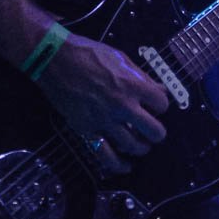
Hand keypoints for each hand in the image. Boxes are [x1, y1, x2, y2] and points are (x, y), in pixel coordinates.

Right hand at [38, 31, 168, 173]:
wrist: (56, 60)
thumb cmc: (89, 53)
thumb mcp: (120, 57)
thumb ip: (141, 76)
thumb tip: (160, 88)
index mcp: (132, 84)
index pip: (161, 104)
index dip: (160, 105)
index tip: (155, 105)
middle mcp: (122, 105)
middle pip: (153, 131)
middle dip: (156, 133)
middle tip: (152, 131)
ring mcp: (105, 120)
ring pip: (133, 145)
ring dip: (141, 147)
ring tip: (141, 145)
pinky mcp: (87, 130)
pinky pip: (106, 156)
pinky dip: (119, 165)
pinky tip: (126, 165)